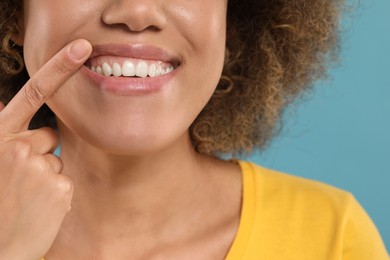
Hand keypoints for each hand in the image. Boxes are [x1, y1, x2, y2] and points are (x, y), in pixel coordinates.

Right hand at [0, 39, 91, 259]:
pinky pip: (66, 183)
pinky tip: (38, 209)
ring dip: (45, 177)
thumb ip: (11, 140)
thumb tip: (39, 130)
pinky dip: (56, 196)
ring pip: (56, 161)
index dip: (58, 68)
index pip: (33, 94)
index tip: (81, 49)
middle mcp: (15, 146)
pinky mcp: (58, 188)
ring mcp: (38, 167)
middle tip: (18, 182)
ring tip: (24, 199)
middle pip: (48, 136)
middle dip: (38, 154)